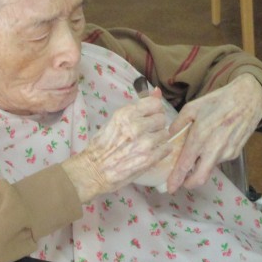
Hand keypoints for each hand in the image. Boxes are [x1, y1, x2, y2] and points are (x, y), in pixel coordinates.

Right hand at [62, 88, 171, 202]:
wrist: (94, 170)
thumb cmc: (101, 146)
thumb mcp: (115, 121)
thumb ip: (137, 108)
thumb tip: (157, 91)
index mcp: (126, 114)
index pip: (155, 104)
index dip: (153, 111)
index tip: (147, 117)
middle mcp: (137, 126)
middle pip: (161, 118)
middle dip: (155, 125)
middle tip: (145, 133)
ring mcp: (145, 143)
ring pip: (165, 133)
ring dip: (158, 139)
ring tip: (145, 145)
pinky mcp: (150, 158)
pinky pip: (167, 148)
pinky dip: (160, 151)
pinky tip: (149, 153)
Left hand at [166, 73, 261, 192]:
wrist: (247, 98)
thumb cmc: (218, 101)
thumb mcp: (192, 107)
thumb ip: (178, 123)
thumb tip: (169, 135)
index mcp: (199, 137)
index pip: (185, 165)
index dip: (176, 179)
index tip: (169, 188)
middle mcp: (213, 149)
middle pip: (200, 178)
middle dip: (188, 184)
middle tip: (180, 183)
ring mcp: (227, 152)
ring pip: (209, 169)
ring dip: (199, 168)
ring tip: (194, 157)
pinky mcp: (235, 152)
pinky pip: (218, 160)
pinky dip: (210, 159)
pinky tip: (209, 147)